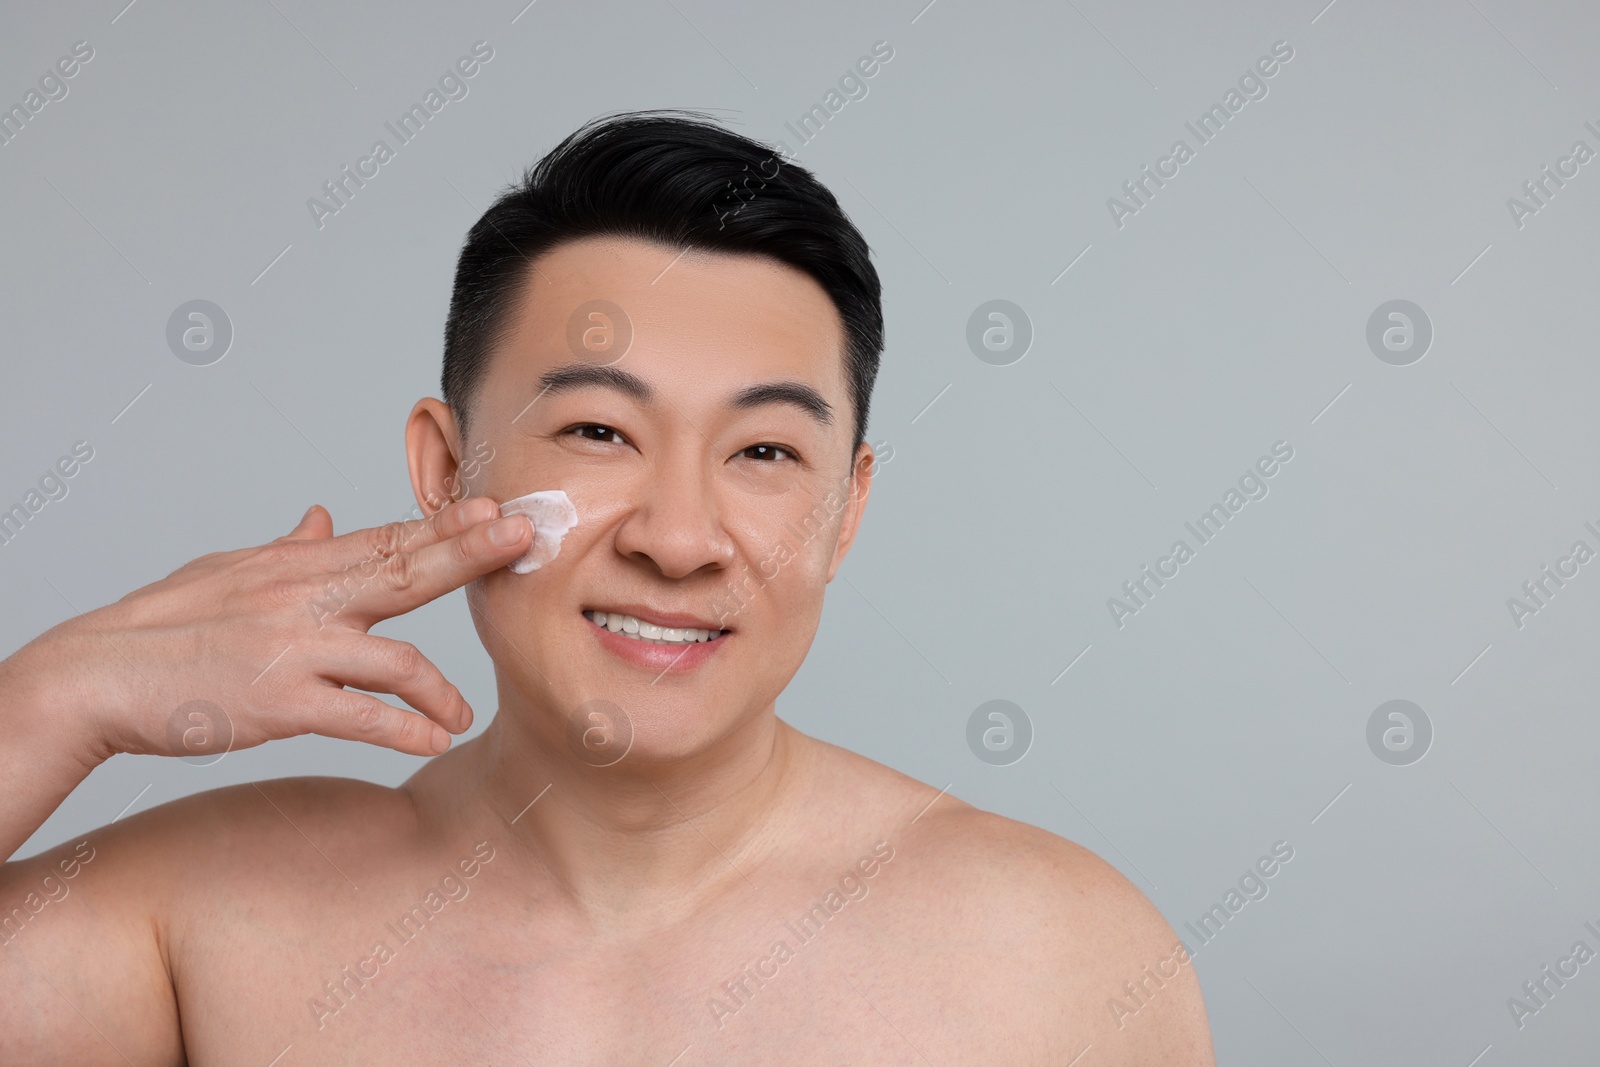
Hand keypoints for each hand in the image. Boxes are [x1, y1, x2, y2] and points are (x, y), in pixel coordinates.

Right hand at [11, 497, 532, 762]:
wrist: (94, 674)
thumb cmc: (161, 625)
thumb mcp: (226, 569)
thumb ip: (286, 547)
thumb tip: (323, 515)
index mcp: (297, 565)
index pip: (387, 538)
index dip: (447, 525)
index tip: (498, 508)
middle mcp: (304, 597)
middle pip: (404, 569)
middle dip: (471, 553)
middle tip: (526, 537)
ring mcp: (295, 648)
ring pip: (394, 656)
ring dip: (441, 686)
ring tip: (465, 713)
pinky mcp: (279, 701)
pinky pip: (359, 715)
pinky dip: (403, 729)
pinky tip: (434, 740)